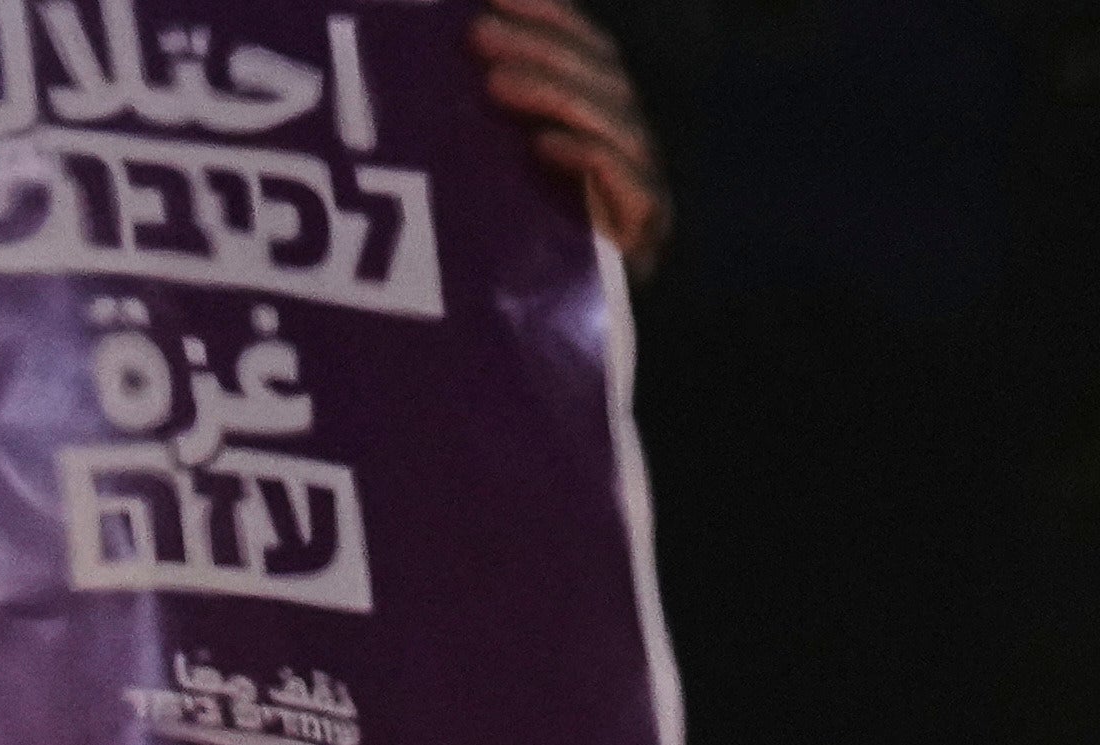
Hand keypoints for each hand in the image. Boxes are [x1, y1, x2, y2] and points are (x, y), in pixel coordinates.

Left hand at [471, 0, 668, 254]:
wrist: (520, 355)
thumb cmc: (495, 255)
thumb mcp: (484, 167)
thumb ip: (487, 111)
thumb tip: (456, 37)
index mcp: (600, 124)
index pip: (592, 52)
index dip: (552, 16)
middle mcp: (629, 154)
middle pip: (606, 79)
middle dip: (542, 49)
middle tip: (478, 37)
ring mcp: (641, 199)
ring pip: (618, 124)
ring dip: (555, 93)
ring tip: (494, 83)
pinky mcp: (643, 246)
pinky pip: (631, 191)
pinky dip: (589, 159)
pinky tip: (542, 147)